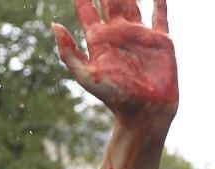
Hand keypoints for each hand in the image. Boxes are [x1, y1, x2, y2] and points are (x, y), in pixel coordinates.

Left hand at [52, 0, 177, 130]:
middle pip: (109, 1)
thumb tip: (53, 25)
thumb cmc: (114, 98)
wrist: (144, 112)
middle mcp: (118, 34)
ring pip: (132, 2)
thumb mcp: (86, 75)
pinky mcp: (161, 41)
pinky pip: (160, 15)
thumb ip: (69, 51)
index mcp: (99, 40)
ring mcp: (139, 35)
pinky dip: (159, 1)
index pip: (87, 10)